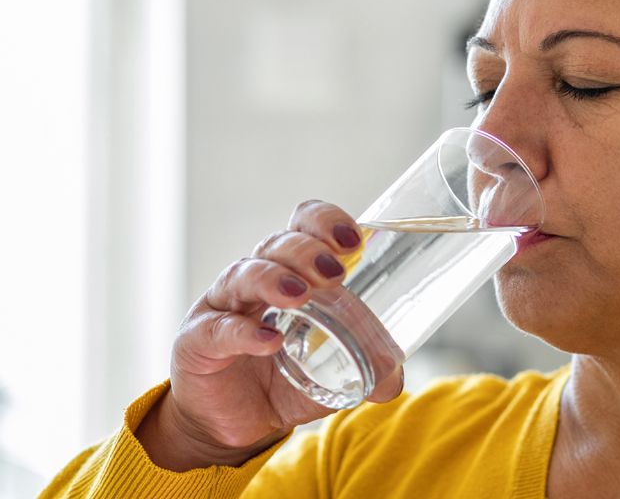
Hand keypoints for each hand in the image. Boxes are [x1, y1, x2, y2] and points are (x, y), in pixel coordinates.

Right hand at [134, 200, 403, 469]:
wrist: (235, 424)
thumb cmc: (284, 380)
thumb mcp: (333, 374)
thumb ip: (368, 371)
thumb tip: (395, 380)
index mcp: (291, 271)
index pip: (304, 226)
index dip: (326, 222)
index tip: (354, 240)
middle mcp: (255, 279)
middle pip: (277, 244)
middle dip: (308, 251)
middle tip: (335, 273)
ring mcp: (223, 306)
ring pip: (244, 274)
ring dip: (274, 279)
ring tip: (300, 296)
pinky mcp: (198, 341)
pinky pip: (217, 329)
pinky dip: (243, 332)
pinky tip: (268, 341)